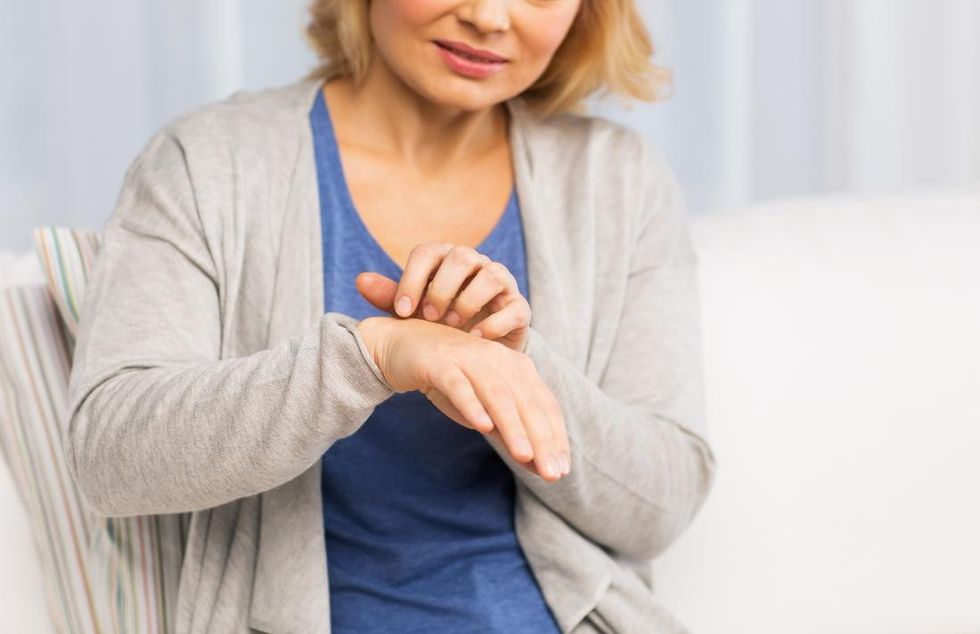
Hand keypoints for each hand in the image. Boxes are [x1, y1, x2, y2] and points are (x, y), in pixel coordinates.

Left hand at [355, 243, 530, 352]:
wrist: (473, 354)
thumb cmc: (438, 326)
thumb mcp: (412, 314)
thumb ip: (390, 298)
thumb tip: (360, 280)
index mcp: (444, 260)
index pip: (427, 253)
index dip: (412, 280)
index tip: (403, 313)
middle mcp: (475, 265)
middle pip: (462, 257)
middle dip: (443, 288)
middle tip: (430, 318)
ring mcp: (502, 284)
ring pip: (493, 274)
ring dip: (470, 300)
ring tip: (453, 326)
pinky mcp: (520, 308)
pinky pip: (513, 307)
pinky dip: (494, 323)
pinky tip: (474, 340)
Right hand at [356, 316, 569, 480]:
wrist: (401, 347)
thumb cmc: (451, 382)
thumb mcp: (485, 410)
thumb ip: (512, 432)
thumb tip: (541, 467)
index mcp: (516, 366)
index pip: (544, 404)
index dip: (556, 437)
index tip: (562, 470)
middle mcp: (497, 359)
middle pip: (526, 401)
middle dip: (541, 438)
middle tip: (552, 472)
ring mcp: (468, 358)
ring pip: (496, 393)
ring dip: (512, 425)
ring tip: (524, 456)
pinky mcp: (439, 363)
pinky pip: (458, 384)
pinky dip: (471, 404)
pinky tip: (482, 426)